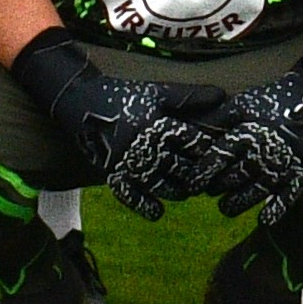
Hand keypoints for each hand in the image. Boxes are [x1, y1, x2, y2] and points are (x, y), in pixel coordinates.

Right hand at [18, 31, 230, 218]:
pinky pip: (130, 196)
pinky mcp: (111, 174)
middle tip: (209, 179)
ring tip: (187, 191)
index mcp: (157, 124)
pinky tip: (158, 212)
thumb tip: (222, 95)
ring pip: (160, 185)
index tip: (220, 155)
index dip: (208, 150)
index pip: (192, 142)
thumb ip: (188, 96)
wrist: (80, 103)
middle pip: (179, 168)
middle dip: (196, 174)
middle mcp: (144, 147)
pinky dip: (144, 206)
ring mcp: (127, 164)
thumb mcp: (155, 92)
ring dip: (177, 191)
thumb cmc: (123, 96)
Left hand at [199, 33, 302, 220]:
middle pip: (234, 178)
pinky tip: (264, 220)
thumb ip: (218, 120)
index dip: (202, 173)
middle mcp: (262, 152)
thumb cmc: (270, 101)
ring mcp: (282, 165)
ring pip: (256, 190)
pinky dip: (276, 209)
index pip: (218, 158)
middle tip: (210, 192)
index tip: (191, 184)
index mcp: (246, 134)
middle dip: (218, 188)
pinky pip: (288, 196)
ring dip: (238, 202)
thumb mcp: (240, 104)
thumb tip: (193, 132)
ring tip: (226, 208)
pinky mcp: (299, 172)